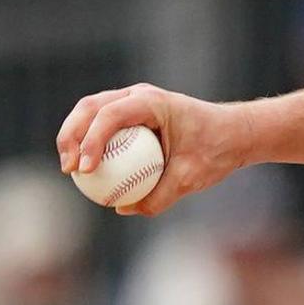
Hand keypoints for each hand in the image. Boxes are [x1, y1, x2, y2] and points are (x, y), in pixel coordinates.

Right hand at [58, 84, 243, 217]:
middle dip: (71, 136)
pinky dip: (89, 142)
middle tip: (69, 169)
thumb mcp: (191, 178)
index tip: (86, 170)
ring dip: (74, 136)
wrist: (233, 134)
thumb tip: (123, 209)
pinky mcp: (130, 113)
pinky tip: (86, 169)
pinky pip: (102, 125)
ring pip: (90, 112)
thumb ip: (160, 196)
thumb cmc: (216, 151)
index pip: (110, 115)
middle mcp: (138, 95)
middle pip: (90, 107)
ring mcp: (132, 101)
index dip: (92, 141)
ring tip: (71, 169)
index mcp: (153, 102)